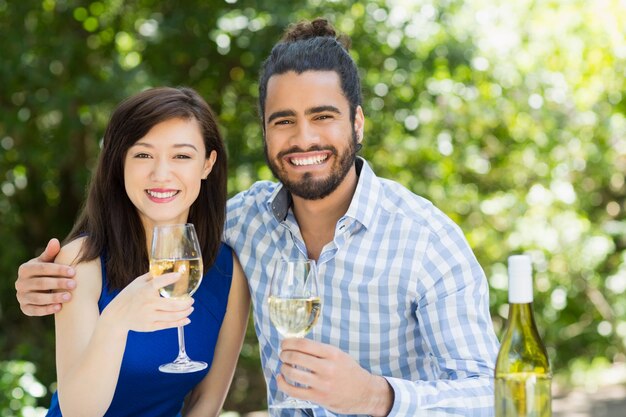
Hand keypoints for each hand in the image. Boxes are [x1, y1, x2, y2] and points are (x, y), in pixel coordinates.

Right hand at [15, 238, 76, 315]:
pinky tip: (59, 308)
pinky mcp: (25, 308)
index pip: (42, 268)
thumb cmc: (47, 271)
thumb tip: (55, 240)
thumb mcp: (48, 261)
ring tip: (69, 297)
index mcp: (25, 269)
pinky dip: (46, 309)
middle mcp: (20, 283)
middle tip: (74, 285)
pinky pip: (34, 310)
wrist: (41, 287)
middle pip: (40, 283)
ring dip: (54, 298)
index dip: (58, 270)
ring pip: (37, 298)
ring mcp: (21, 296)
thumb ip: (51, 252)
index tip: (74, 271)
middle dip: (58, 283)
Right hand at [103, 272, 194, 332]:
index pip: (158, 282)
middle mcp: (148, 303)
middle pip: (172, 304)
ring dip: (185, 312)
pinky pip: (168, 325)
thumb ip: (151, 277)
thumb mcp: (137, 283)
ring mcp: (149, 316)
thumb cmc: (128, 296)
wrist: (117, 317)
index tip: (179, 275)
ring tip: (191, 308)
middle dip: (185, 302)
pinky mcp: (150, 326)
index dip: (170, 278)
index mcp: (145, 290)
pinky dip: (179, 322)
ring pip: (172, 316)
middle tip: (192, 300)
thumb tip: (165, 268)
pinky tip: (187, 319)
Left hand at [277, 338, 392, 415]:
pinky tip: (281, 379)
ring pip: (292, 373)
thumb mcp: (339, 355)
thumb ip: (320, 350)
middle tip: (283, 354)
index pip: (304, 344)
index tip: (284, 343)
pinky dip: (283, 384)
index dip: (289, 342)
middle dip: (284, 354)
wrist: (365, 392)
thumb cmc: (350, 372)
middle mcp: (327, 367)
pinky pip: (294, 391)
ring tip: (284, 366)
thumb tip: (296, 344)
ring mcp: (322, 384)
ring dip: (283, 367)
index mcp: (332, 353)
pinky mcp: (319, 397)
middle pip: (296, 356)